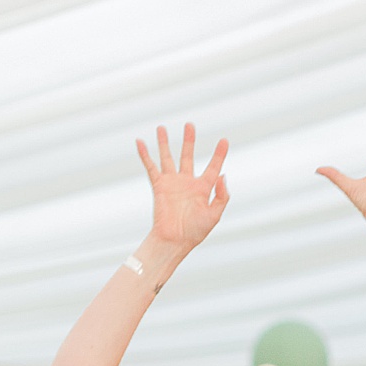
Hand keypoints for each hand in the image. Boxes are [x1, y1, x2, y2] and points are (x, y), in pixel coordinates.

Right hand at [136, 125, 229, 250]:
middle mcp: (187, 182)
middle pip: (188, 156)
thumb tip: (224, 175)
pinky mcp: (159, 186)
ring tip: (162, 128)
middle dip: (189, 141)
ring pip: (168, 157)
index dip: (219, 154)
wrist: (175, 240)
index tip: (224, 140)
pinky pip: (151, 167)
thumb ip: (222, 196)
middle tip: (190, 125)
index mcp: (204, 188)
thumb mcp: (215, 215)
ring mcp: (172, 183)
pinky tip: (140, 142)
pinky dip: (145, 155)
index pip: (214, 167)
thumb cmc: (196, 231)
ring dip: (166, 143)